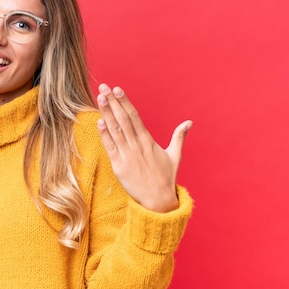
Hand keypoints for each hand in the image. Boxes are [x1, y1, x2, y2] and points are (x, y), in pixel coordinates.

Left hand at [96, 83, 191, 212]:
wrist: (158, 201)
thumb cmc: (166, 178)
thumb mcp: (174, 155)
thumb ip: (179, 137)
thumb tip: (189, 122)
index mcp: (148, 141)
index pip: (135, 116)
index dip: (125, 102)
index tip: (117, 89)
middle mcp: (137, 146)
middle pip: (123, 119)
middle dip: (113, 102)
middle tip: (104, 87)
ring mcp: (128, 155)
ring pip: (115, 130)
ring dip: (106, 113)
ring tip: (100, 98)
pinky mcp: (119, 167)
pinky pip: (111, 148)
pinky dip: (105, 135)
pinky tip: (99, 122)